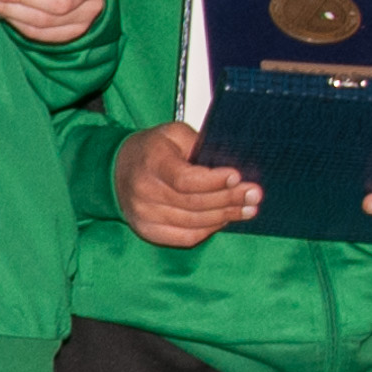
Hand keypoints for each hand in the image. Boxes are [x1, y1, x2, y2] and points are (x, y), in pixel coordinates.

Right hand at [120, 120, 256, 244]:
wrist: (118, 171)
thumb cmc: (152, 150)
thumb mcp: (174, 134)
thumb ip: (200, 146)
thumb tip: (231, 167)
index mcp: (151, 161)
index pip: (185, 179)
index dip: (214, 181)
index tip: (238, 176)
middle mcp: (144, 191)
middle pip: (193, 203)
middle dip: (229, 200)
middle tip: (254, 195)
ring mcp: (144, 215)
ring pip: (194, 222)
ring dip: (225, 217)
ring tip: (247, 209)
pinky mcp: (149, 231)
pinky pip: (186, 237)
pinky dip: (209, 230)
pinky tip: (224, 220)